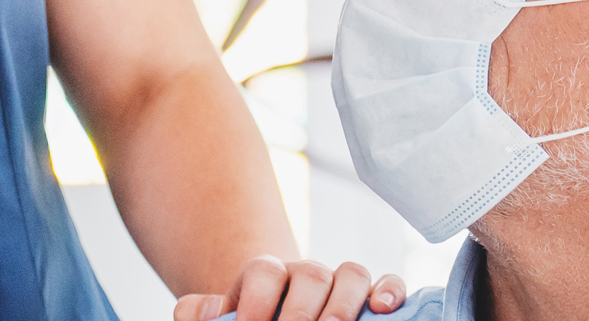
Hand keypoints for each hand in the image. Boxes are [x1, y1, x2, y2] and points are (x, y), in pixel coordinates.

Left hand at [173, 256, 409, 320]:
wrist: (273, 315)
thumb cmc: (247, 319)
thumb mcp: (217, 318)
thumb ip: (198, 313)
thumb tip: (211, 313)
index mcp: (266, 274)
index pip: (264, 273)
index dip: (256, 301)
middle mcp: (307, 274)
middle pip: (310, 274)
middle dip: (300, 312)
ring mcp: (341, 283)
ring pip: (353, 275)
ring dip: (344, 305)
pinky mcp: (371, 296)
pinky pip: (388, 282)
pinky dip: (390, 291)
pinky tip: (382, 310)